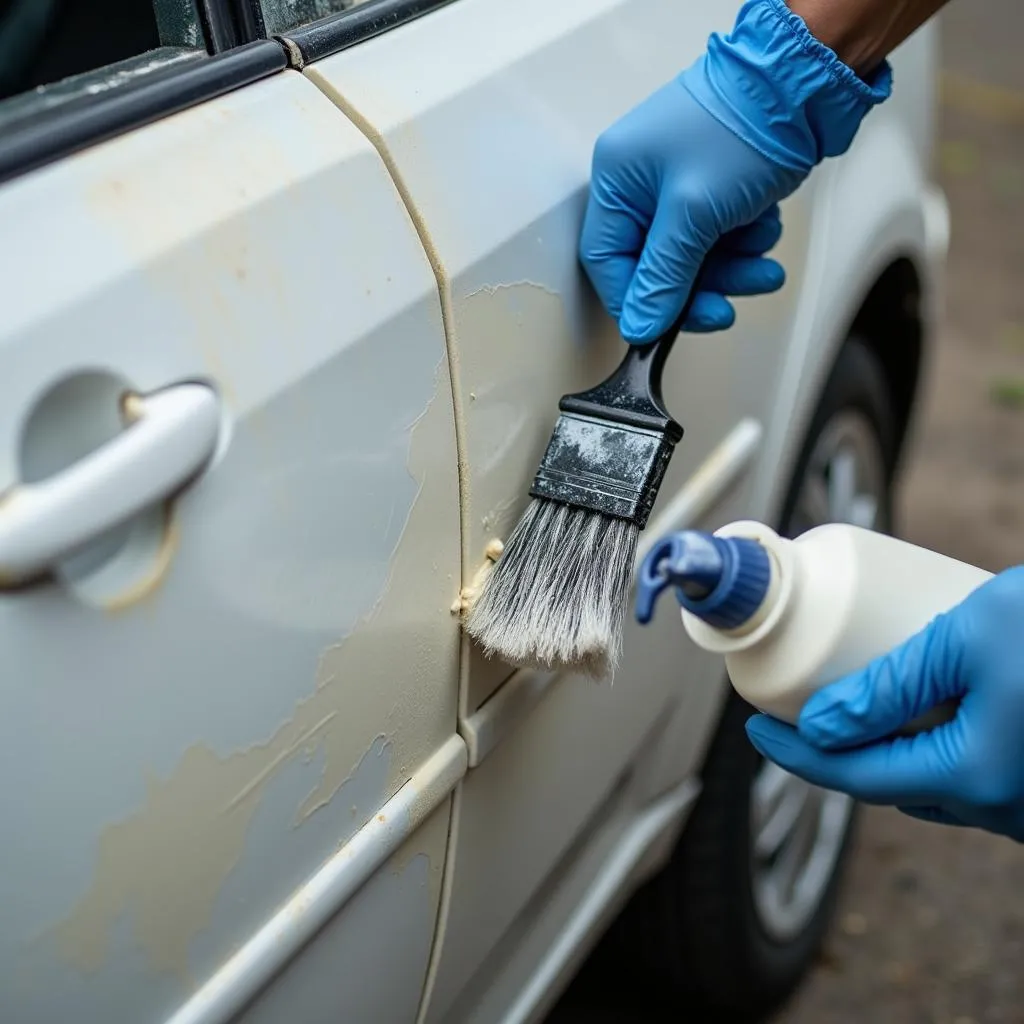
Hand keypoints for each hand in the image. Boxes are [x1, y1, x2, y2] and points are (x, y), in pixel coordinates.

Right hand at [579, 0, 890, 343]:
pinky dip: (744, 241)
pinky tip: (764, 229)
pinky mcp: (712, 182)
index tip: (661, 327)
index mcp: (617, 177)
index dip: (634, 299)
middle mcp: (640, 179)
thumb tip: (640, 323)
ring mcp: (677, 181)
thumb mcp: (695, 212)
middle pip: (654, 263)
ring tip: (761, 267)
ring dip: (729, 268)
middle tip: (724, 306)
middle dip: (697, 288)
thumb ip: (663, 277)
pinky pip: (718, 235)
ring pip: (692, 254)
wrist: (805, 81)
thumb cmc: (744, 123)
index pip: (607, 260)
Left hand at [745, 568, 1023, 842]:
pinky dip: (930, 751)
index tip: (756, 728)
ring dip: (883, 753)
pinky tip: (916, 715)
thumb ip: (889, 687)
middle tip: (794, 713)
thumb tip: (819, 725)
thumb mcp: (966, 638)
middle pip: (891, 785)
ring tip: (845, 708)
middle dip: (836, 753)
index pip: (856, 775)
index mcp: (976, 776)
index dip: (796, 755)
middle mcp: (1006, 807)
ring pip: (932, 785)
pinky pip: (970, 777)